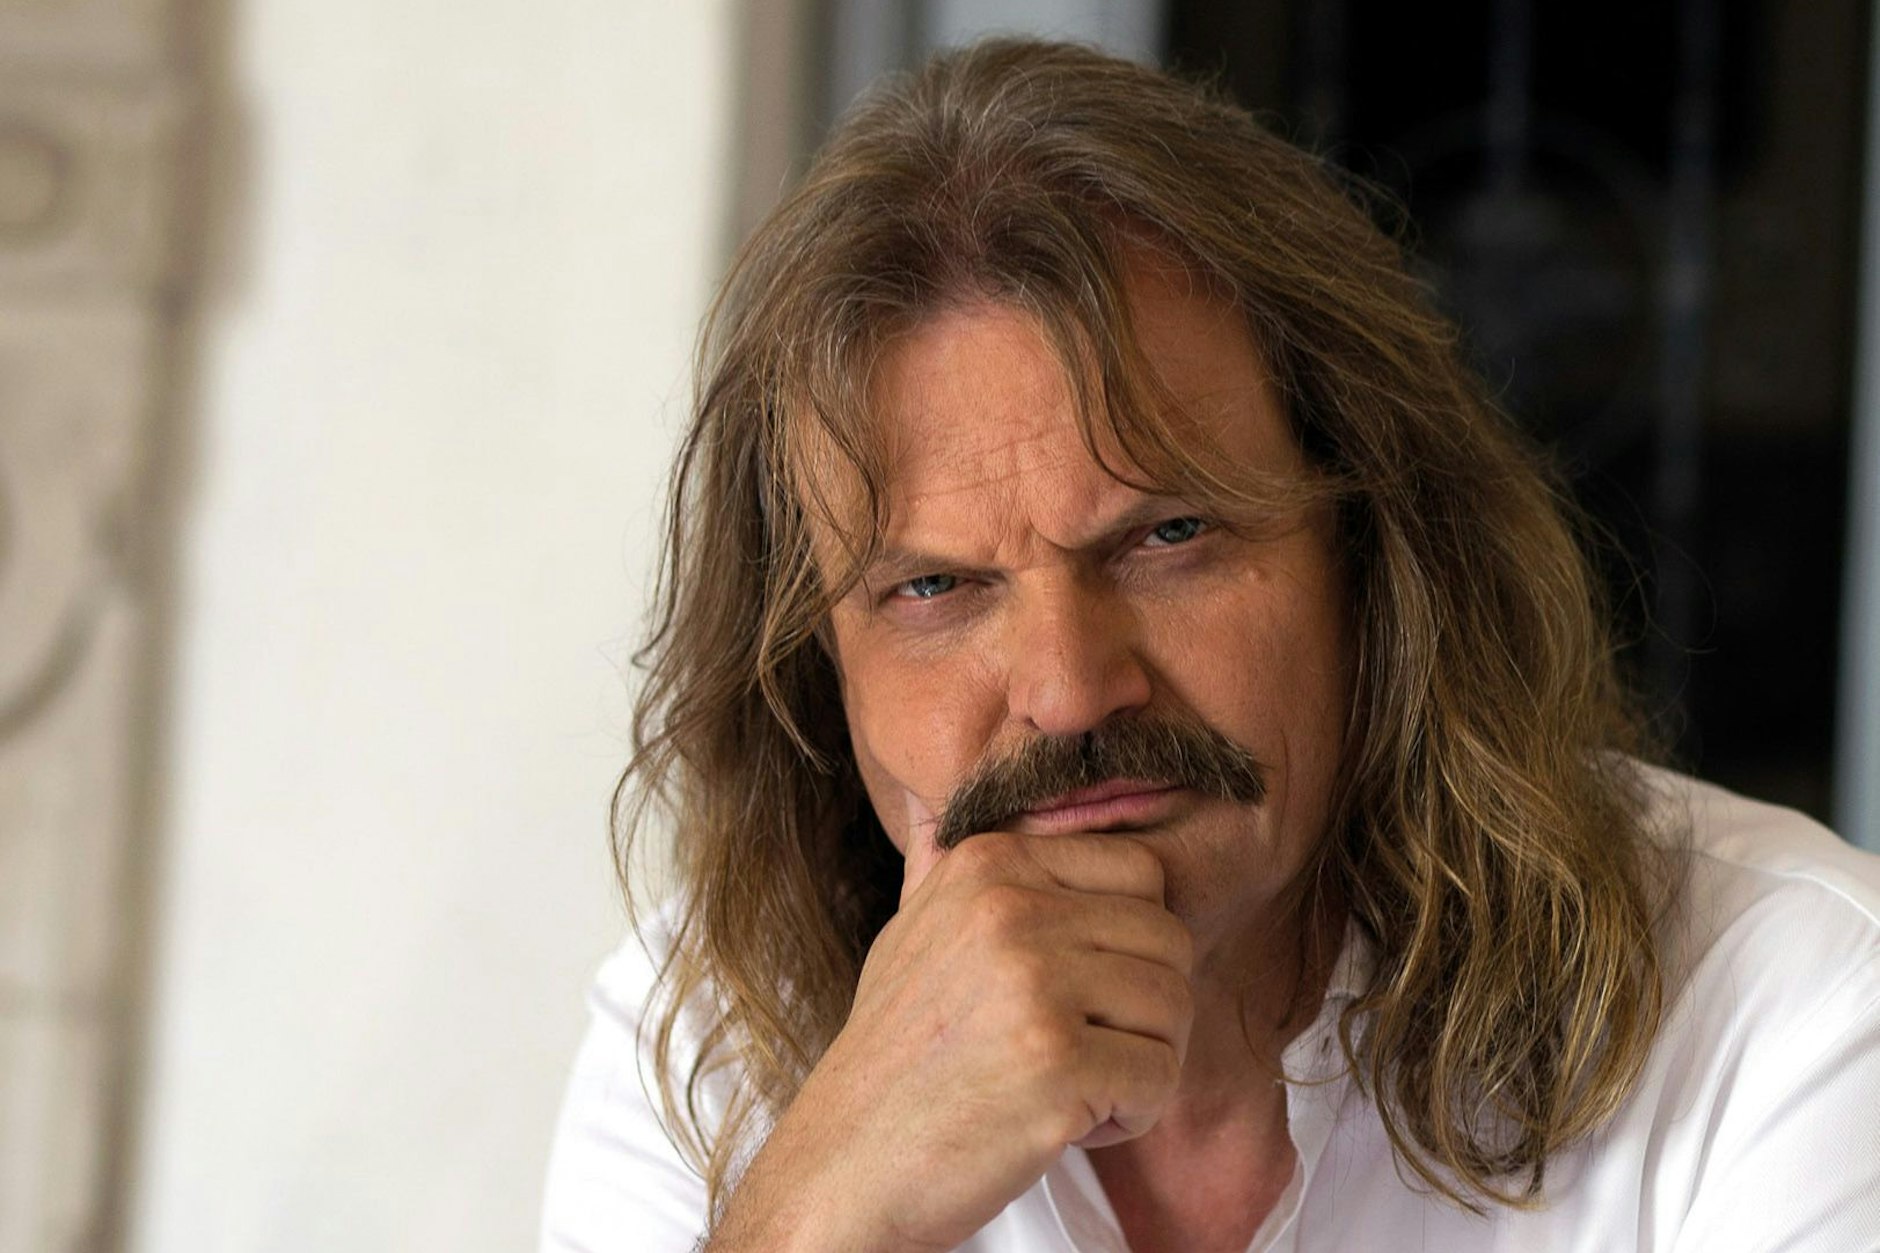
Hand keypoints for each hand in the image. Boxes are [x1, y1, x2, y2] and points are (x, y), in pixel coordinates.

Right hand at [709, 794, 1193, 1251]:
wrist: (848, 1164)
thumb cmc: (896, 1054)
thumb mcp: (913, 931)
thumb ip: (953, 867)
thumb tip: (950, 799)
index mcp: (987, 865)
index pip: (1142, 872)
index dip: (1131, 941)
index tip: (1080, 991)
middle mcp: (1009, 910)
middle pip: (1170, 939)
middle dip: (1145, 1009)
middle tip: (1083, 1050)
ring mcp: (1033, 984)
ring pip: (1175, 1007)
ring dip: (1140, 1063)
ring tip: (1069, 1086)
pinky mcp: (1058, 1063)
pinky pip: (1161, 1078)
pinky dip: (1130, 1115)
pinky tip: (1065, 1124)